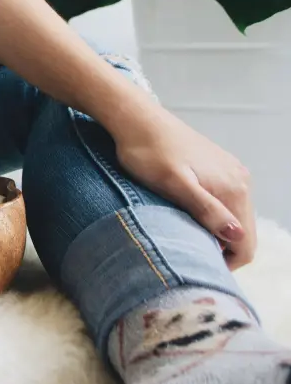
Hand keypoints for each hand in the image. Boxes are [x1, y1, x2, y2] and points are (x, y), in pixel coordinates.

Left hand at [110, 106, 255, 268]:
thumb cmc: (147, 152)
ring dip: (213, 231)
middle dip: (219, 248)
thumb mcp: (173, 185)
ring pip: (233, 217)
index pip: (246, 244)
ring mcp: (230, 172)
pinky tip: (184, 213)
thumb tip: (237, 235)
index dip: (224, 263)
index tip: (194, 264)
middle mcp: (240, 180)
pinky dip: (210, 214)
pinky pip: (224, 201)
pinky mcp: (218, 166)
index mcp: (234, 188)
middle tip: (185, 251)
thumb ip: (206, 209)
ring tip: (182, 231)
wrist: (136, 119)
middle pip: (243, 232)